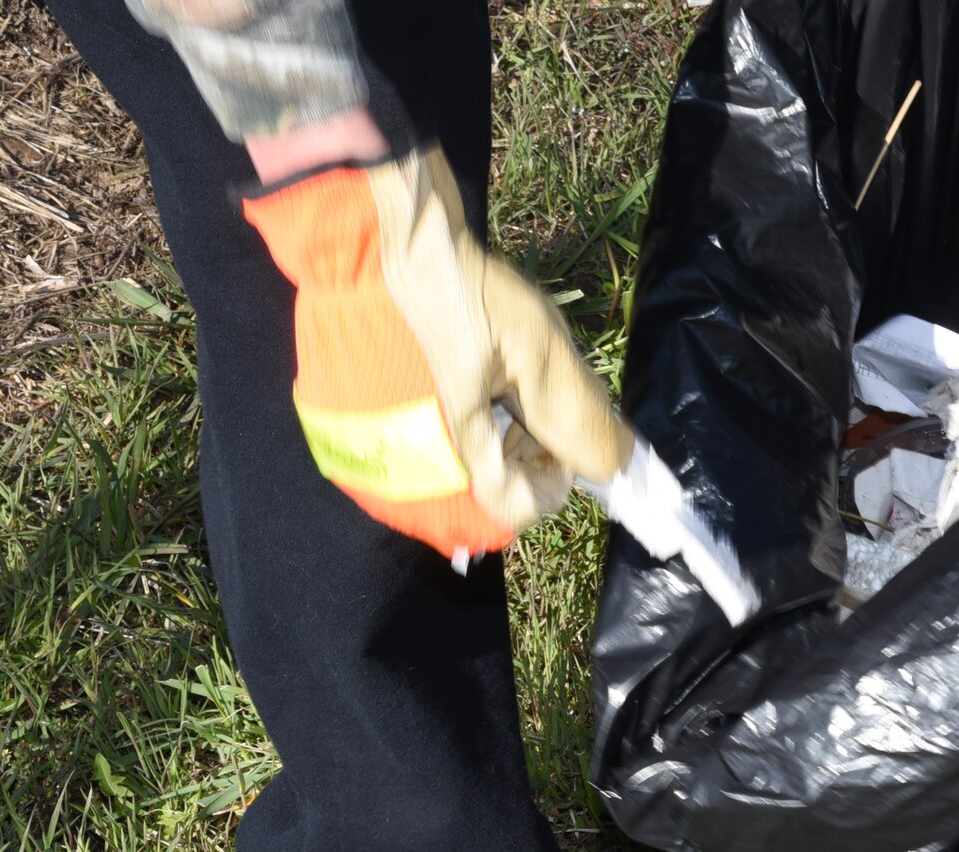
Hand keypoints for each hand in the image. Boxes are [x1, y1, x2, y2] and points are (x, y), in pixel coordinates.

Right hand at [242, 141, 631, 556]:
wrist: (381, 235)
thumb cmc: (462, 292)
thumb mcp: (539, 352)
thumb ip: (579, 421)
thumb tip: (616, 469)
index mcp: (447, 458)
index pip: (516, 509)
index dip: (552, 478)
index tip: (557, 439)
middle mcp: (396, 470)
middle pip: (479, 501)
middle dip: (515, 461)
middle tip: (518, 407)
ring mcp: (362, 450)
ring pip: (444, 482)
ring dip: (480, 449)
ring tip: (487, 392)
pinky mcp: (341, 428)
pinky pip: (405, 455)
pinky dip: (439, 435)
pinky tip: (449, 388)